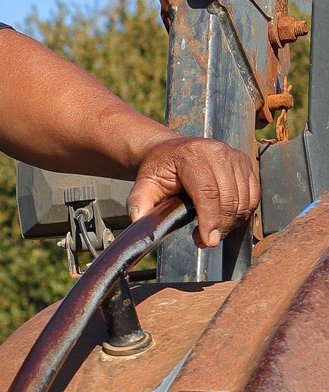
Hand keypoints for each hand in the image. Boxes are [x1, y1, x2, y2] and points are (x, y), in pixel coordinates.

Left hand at [127, 136, 258, 248]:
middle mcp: (216, 152)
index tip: (208, 241)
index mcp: (191, 156)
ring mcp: (234, 156)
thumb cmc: (158, 169)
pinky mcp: (244, 162)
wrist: (170, 150)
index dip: (210, 220)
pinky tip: (226, 218)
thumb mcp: (144, 184)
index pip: (207, 192)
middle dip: (221, 226)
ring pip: (244, 199)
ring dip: (232, 222)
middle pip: (229, 199)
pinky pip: (253, 195)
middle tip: (205, 240)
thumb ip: (139, 202)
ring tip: (212, 230)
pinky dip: (243, 212)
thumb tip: (139, 220)